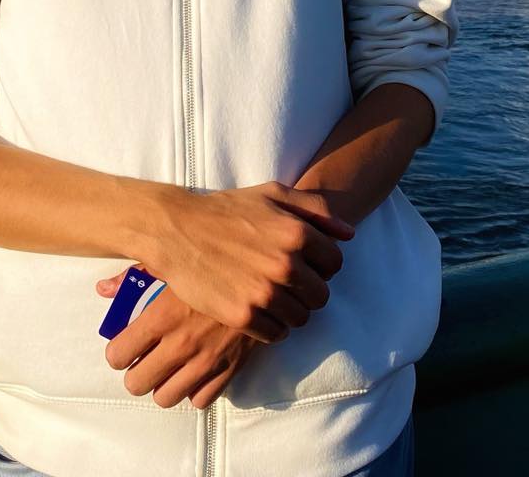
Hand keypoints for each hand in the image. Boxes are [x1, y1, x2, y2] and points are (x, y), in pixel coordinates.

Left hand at [98, 272, 255, 408]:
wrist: (263, 269)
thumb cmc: (213, 261)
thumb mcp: (172, 261)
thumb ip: (134, 278)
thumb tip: (102, 289)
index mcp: (161, 316)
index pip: (117, 355)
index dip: (117, 351)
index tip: (124, 345)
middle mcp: (180, 343)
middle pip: (136, 383)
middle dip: (136, 372)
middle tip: (144, 359)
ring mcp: (205, 360)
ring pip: (165, 398)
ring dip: (163, 384)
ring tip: (169, 367)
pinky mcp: (229, 369)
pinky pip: (200, 400)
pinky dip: (194, 389)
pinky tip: (196, 368)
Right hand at [145, 182, 353, 342]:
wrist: (178, 231)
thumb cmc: (227, 209)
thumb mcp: (272, 194)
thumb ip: (315, 209)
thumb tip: (349, 233)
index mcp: (297, 232)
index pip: (335, 263)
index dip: (321, 264)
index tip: (304, 263)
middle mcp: (286, 264)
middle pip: (321, 296)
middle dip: (309, 291)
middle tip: (287, 282)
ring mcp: (265, 292)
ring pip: (301, 318)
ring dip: (290, 310)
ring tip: (271, 295)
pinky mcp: (244, 315)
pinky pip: (277, 334)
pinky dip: (271, 326)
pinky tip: (257, 308)